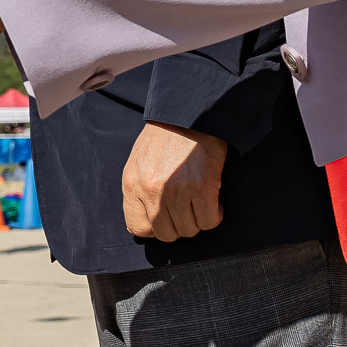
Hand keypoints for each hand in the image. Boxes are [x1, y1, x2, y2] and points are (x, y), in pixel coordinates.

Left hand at [122, 122, 227, 241]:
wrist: (190, 112)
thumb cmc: (165, 136)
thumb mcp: (139, 162)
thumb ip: (139, 191)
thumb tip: (146, 223)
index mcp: (132, 183)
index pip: (138, 228)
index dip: (154, 229)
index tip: (167, 219)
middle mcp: (151, 190)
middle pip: (166, 234)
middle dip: (179, 227)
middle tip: (187, 211)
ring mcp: (176, 191)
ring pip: (189, 230)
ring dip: (197, 221)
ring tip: (200, 204)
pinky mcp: (202, 188)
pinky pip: (209, 221)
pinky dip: (214, 216)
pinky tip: (215, 202)